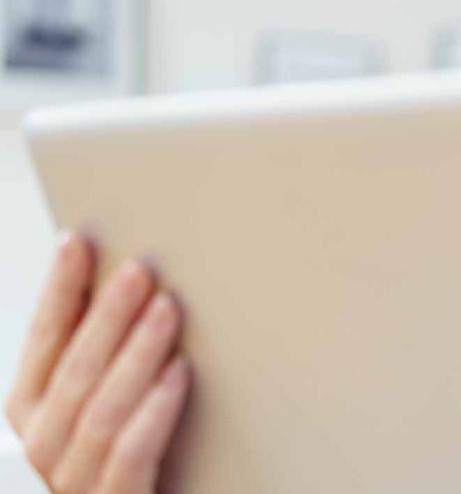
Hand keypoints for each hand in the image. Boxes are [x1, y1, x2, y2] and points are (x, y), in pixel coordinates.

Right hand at [4, 234, 190, 493]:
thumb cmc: (111, 463)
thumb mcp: (90, 409)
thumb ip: (97, 361)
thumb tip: (128, 287)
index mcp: (30, 412)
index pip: (42, 341)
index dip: (58, 291)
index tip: (76, 242)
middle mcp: (41, 444)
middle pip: (75, 370)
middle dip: (107, 316)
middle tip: (140, 270)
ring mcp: (72, 480)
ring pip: (101, 408)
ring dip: (136, 353)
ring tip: (168, 310)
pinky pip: (129, 455)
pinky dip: (153, 411)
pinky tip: (178, 375)